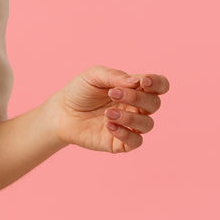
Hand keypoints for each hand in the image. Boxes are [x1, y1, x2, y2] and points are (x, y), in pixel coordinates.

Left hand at [51, 65, 168, 152]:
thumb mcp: (94, 76)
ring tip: (108, 113)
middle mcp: (136, 107)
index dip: (158, 83)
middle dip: (137, 98)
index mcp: (134, 89)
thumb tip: (137, 81)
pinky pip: (136, 141)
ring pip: (147, 124)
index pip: (159, 86)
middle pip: (154, 104)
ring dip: (130, 117)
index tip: (144, 81)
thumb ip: (115, 76)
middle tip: (113, 94)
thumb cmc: (80, 91)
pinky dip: (125, 133)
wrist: (61, 112)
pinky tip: (109, 125)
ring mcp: (130, 125)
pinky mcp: (120, 142)